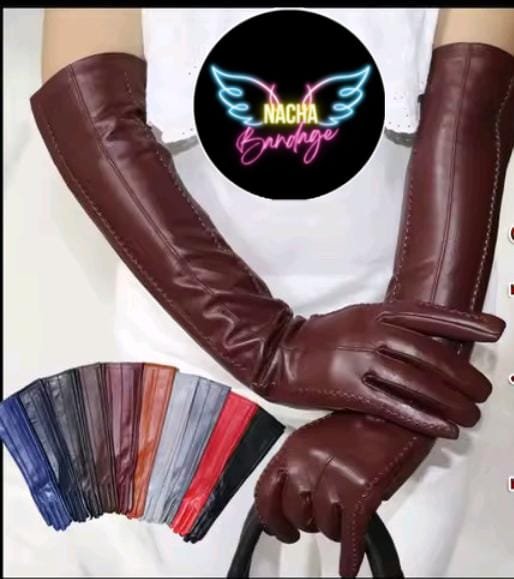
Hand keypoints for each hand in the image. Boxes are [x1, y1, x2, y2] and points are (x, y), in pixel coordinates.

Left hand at [254, 412, 432, 577]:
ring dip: (335, 529)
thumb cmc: (360, 423)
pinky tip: (349, 567)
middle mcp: (307, 464)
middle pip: (296, 514)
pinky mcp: (359, 492)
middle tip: (320, 521)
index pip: (266, 492)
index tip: (278, 529)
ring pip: (324, 526)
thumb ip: (301, 465)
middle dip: (308, 523)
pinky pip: (350, 535)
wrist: (394, 412)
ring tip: (347, 518)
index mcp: (294, 448)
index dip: (272, 518)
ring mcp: (333, 478)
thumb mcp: (318, 438)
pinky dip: (350, 555)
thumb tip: (293, 498)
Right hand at [257, 300, 503, 437]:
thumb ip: (389, 325)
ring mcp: (361, 361)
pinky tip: (444, 428)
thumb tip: (429, 341)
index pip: (429, 315)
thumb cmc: (320, 336)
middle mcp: (373, 333)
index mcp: (375, 312)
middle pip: (430, 354)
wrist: (278, 352)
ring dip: (450, 402)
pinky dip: (423, 418)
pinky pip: (394, 406)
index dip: (465, 323)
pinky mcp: (349, 390)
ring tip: (471, 415)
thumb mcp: (355, 318)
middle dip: (463, 375)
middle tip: (483, 392)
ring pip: (417, 382)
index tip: (496, 332)